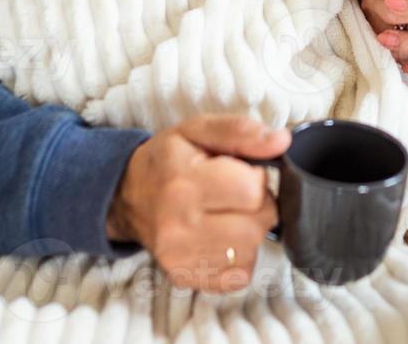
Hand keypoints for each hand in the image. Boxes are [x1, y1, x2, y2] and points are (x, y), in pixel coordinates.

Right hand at [107, 115, 286, 291]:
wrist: (126, 196)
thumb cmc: (166, 160)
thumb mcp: (197, 130)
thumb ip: (241, 131)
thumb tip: (280, 141)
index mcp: (184, 182)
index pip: (252, 191)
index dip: (257, 179)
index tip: (242, 173)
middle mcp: (179, 225)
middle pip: (256, 225)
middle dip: (258, 207)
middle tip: (237, 195)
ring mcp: (180, 256)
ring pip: (250, 252)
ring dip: (250, 232)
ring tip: (228, 214)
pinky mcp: (184, 276)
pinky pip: (239, 276)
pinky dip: (239, 257)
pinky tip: (222, 236)